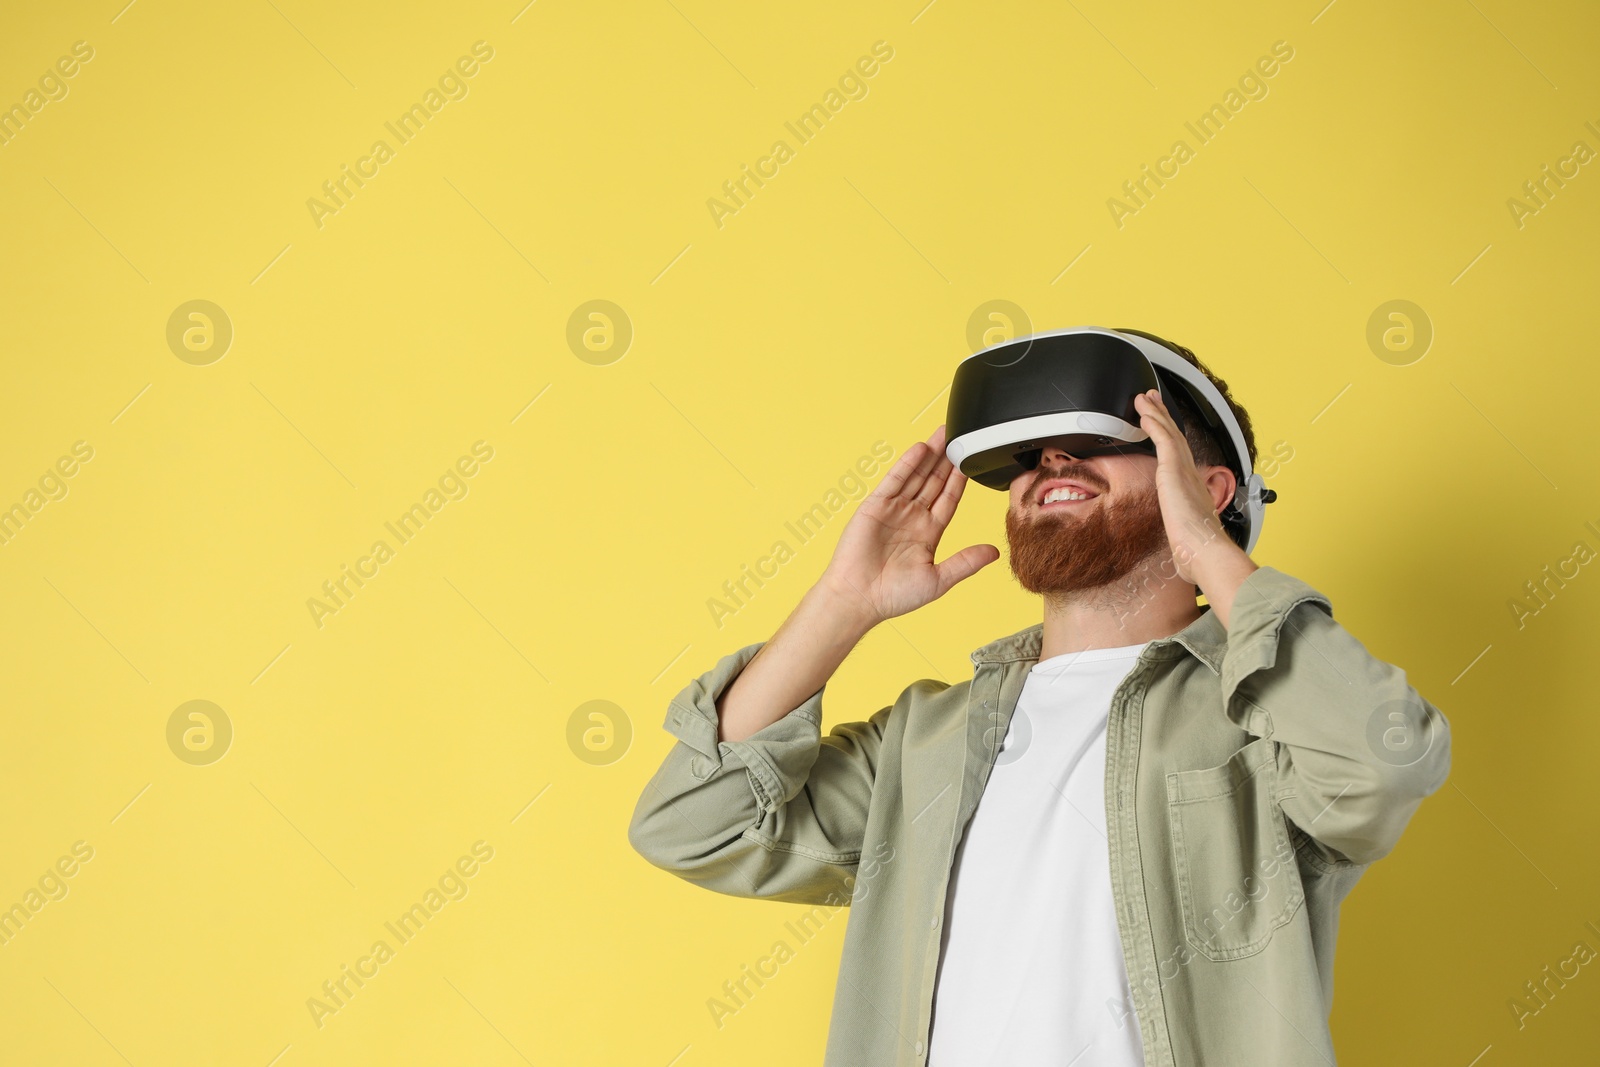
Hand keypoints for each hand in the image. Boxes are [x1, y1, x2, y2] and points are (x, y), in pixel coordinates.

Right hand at [821, 424, 999, 624]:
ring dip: (930, 456)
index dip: (959, 480)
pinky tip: (921, 449)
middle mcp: (912, 518)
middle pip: (934, 481)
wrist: (858, 598)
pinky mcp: (875, 506)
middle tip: (958, 437)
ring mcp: (894, 510)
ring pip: (916, 476)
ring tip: (943, 435)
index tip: (970, 461)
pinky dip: (907, 464)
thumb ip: (966, 562)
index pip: (948, 499)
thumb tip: (994, 552)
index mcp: (928, 533)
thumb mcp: (938, 580)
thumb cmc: (893, 595)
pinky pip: (894, 480)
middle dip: (946, 460)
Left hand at [1132, 388, 1252, 588]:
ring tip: (1144, 398)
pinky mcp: (1175, 472)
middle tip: (1153, 401)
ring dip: (1156, 414)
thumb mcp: (1185, 543)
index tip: (1163, 429)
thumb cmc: (1199, 555)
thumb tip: (1181, 558)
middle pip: (1176, 440)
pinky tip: (1145, 412)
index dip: (1171, 440)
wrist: (1206, 555)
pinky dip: (1155, 423)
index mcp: (1193, 493)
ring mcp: (1185, 473)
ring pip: (1170, 434)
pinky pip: (1164, 440)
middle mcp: (1191, 478)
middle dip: (1164, 419)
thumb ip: (1182, 541)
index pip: (1179, 459)